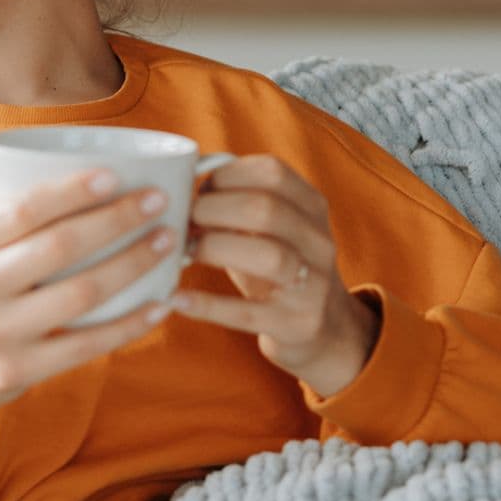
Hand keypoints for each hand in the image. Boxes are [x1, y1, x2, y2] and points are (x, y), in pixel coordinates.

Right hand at [0, 119, 178, 420]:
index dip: (70, 192)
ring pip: (79, 295)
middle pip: (58, 248)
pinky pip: (85, 346)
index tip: (114, 175)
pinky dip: (128, 326)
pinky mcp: (19, 371)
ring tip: (168, 240)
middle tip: (159, 201)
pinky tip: (160, 304)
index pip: (22, 210)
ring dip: (132, 266)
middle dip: (116, 221)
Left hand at [175, 154, 381, 390]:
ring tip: (186, 253)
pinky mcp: (298, 324)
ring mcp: (314, 284)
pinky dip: (207, 305)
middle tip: (185, 222)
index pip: (273, 172)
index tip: (198, 191)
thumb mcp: (271, 228)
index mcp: (311, 206)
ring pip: (268, 256)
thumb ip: (238, 202)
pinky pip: (247, 312)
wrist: (322, 327)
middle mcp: (319, 241)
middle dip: (213, 210)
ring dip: (214, 249)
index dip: (226, 175)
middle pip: (266, 209)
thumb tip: (180, 185)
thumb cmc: (277, 266)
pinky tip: (177, 298)